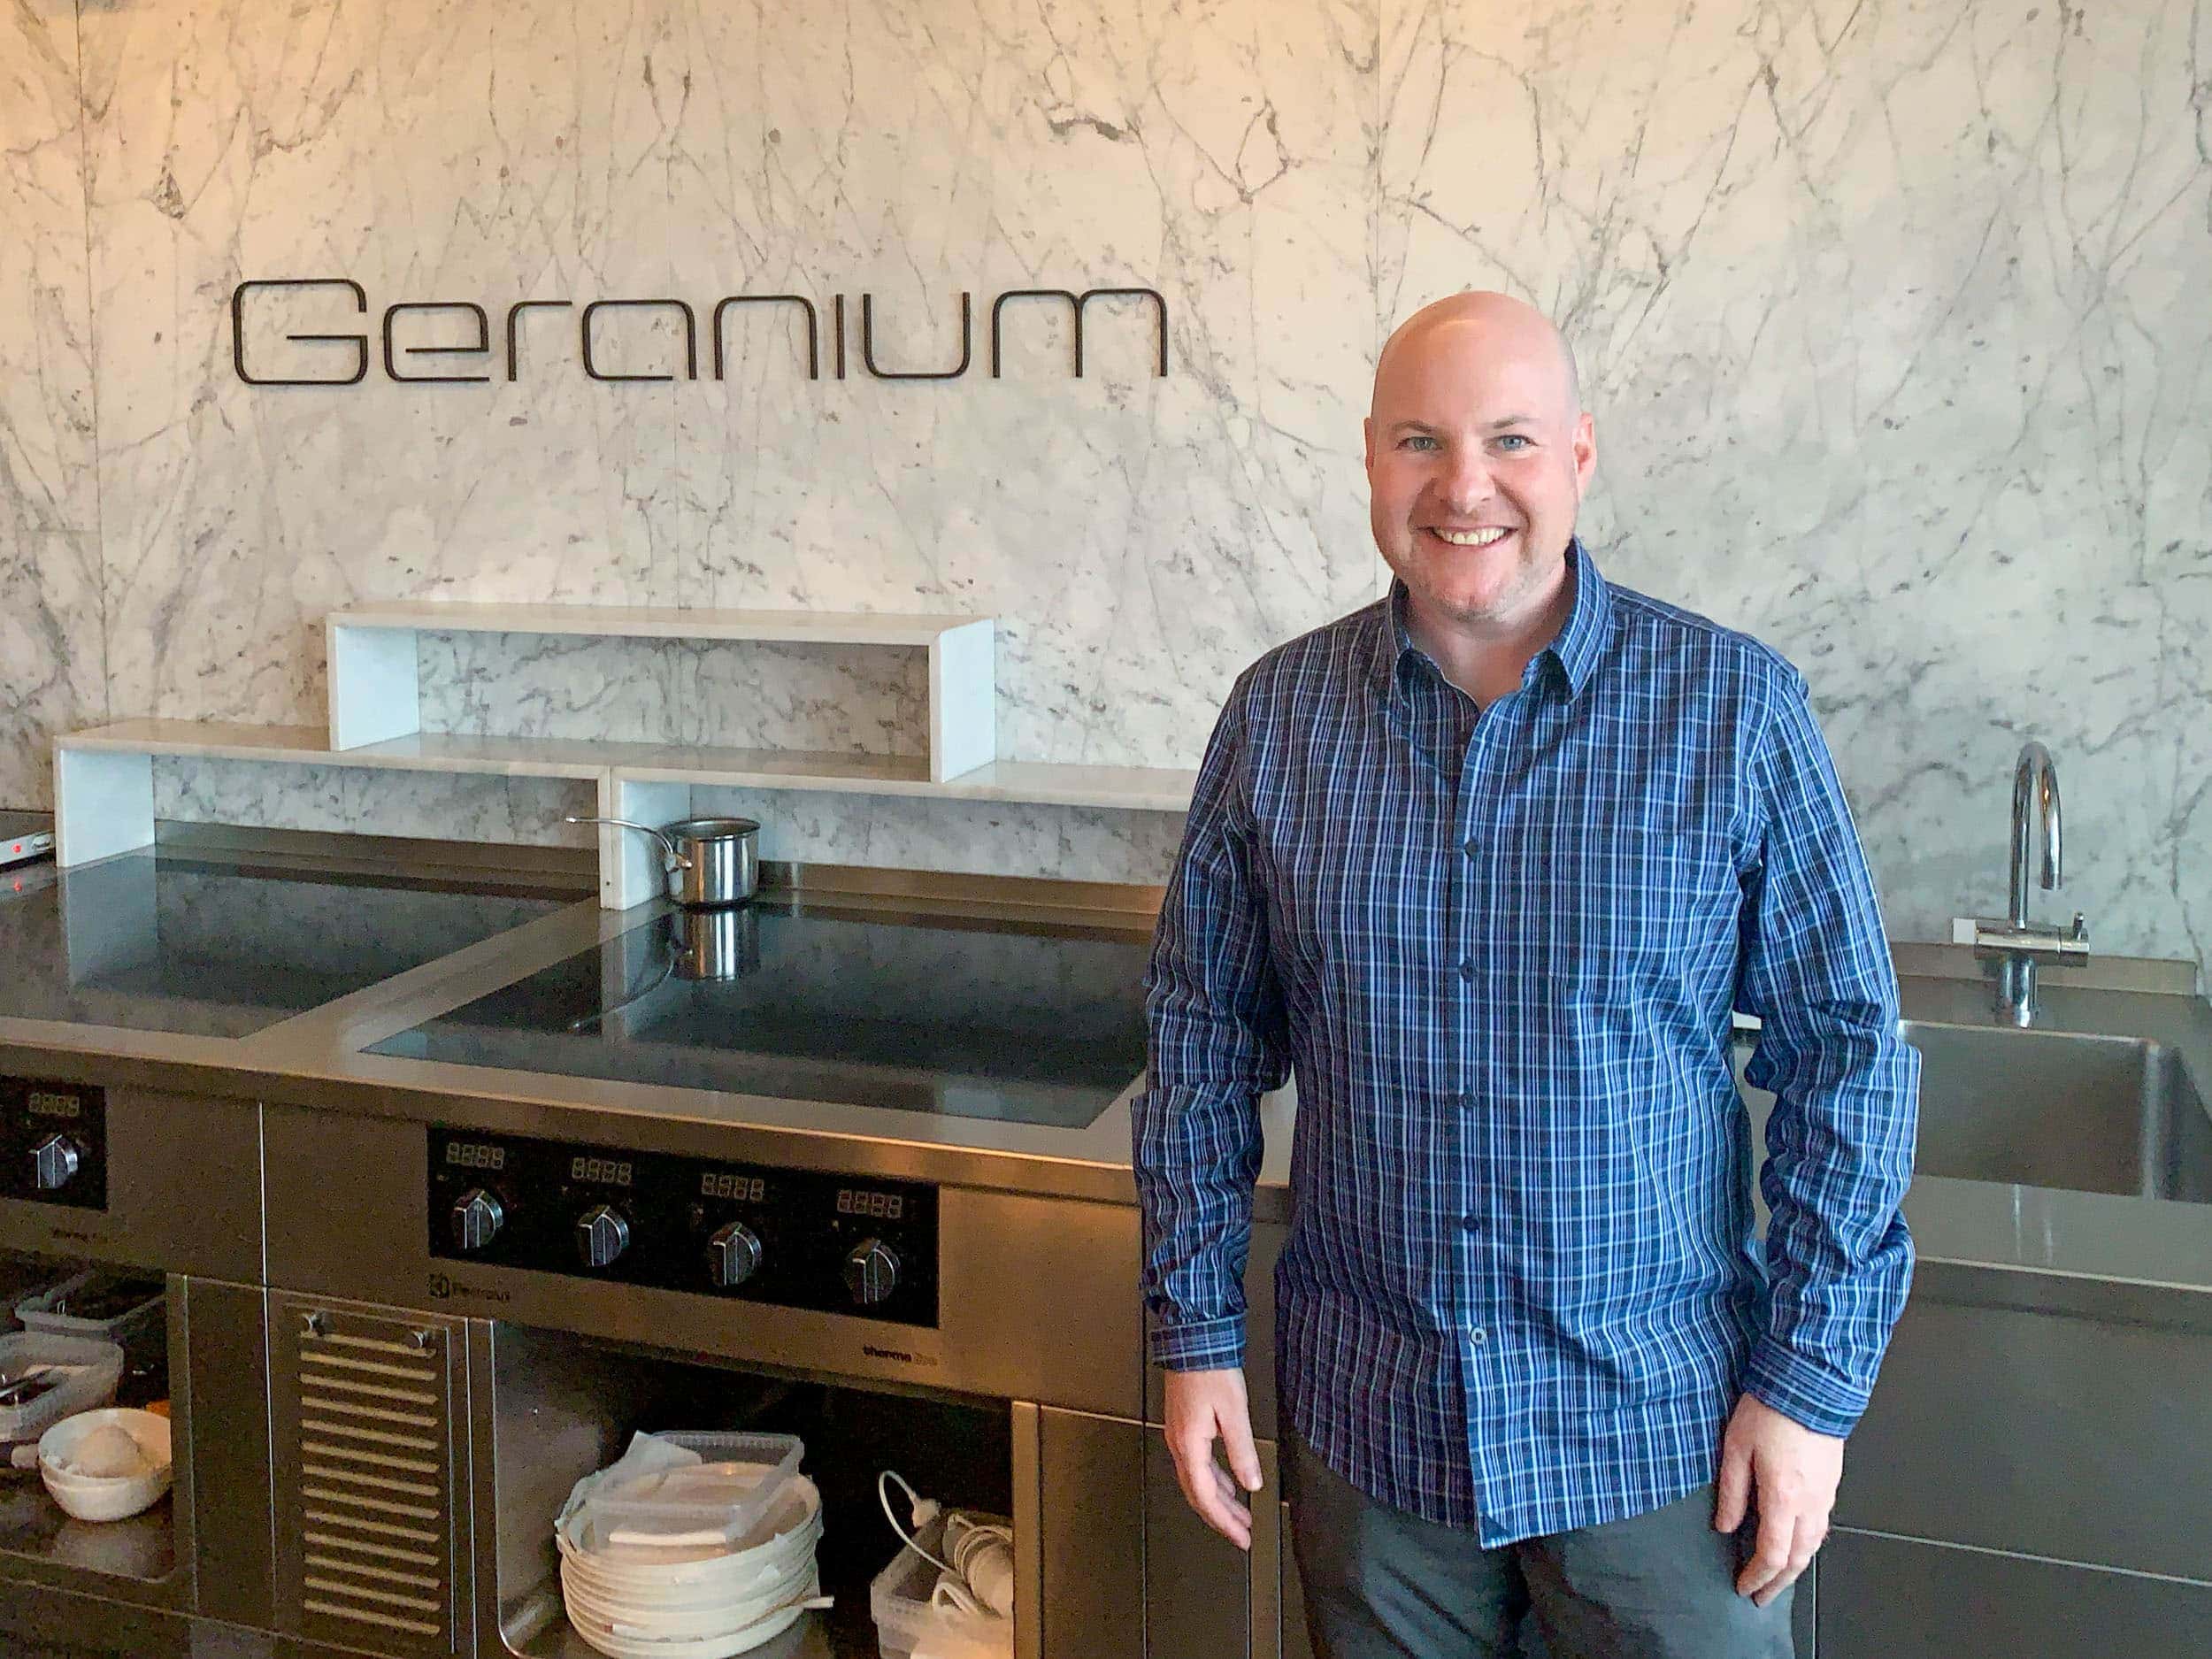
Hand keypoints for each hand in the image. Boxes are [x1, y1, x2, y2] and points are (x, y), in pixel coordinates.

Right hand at [1163, 1367, 1262, 1550]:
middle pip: (1198, 1494)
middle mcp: (1179, 1444)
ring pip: (1197, 1481)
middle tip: (1241, 1534)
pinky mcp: (1184, 1426)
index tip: (1240, 1536)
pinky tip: (1228, 1482)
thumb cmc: (1209, 1369)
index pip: (1205, 1496)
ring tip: (1238, 1514)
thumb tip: (1251, 1482)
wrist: (1192, 1340)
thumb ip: (1242, 1451)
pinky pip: (1197, 1465)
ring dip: (1218, 1500)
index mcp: (1189, 1445)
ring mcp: (1180, 1436)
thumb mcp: (1234, 1411)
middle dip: (1221, 1517)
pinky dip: (1214, 1480)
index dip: (1223, 1521)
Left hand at [1714, 1392, 1842, 1606]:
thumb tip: (1725, 1525)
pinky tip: (1797, 1545)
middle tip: (1761, 1596)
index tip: (1743, 1586)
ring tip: (1777, 1578)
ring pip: (1813, 1547)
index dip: (1757, 1577)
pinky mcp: (1831, 1484)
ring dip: (1795, 1568)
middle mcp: (1809, 1503)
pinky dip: (1807, 1547)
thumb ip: (1731, 1491)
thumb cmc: (1771, 1409)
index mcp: (1783, 1497)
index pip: (1771, 1555)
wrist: (1809, 1384)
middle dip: (1778, 1584)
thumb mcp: (1735, 1448)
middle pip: (1797, 1560)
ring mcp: (1825, 1495)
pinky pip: (1821, 1527)